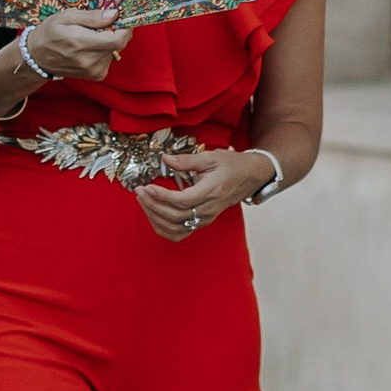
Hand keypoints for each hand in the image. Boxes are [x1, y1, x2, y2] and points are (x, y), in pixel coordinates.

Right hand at [19, 9, 135, 86]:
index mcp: (81, 43)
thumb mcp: (67, 17)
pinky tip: (91, 47)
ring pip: (115, 51)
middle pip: (119, 44)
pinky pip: (110, 58)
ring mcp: (94, 71)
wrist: (38, 57)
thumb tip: (114, 14)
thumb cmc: (51, 32)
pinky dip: (105, 50)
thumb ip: (92, 17)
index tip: (122, 17)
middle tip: (104, 23)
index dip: (126, 27)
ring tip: (91, 36)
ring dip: (109, 41)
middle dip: (117, 31)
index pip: (118, 40)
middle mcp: (90, 61)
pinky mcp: (96, 76)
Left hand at [133, 145, 256, 244]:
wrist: (250, 176)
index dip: (163, 196)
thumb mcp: (211, 157)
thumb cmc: (232, 165)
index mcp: (211, 192)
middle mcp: (208, 209)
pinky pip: (179, 233)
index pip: (183, 201)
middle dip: (154, 205)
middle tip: (140, 192)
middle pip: (176, 216)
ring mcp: (205, 218)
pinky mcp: (202, 222)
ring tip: (144, 202)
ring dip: (155, 218)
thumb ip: (186, 160)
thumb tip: (165, 158)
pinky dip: (163, 229)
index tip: (147, 187)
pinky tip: (153, 217)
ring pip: (175, 228)